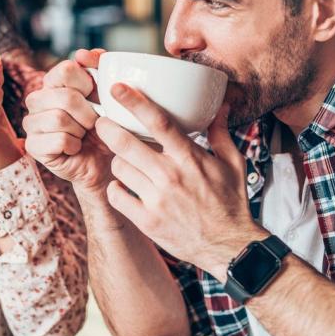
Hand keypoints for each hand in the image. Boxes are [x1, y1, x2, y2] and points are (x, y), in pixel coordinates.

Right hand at [23, 49, 112, 193]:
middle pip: (65, 96)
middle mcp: (37, 99)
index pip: (66, 69)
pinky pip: (58, 140)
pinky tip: (76, 148)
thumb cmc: (106, 128)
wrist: (104, 163)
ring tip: (84, 135)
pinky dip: (74, 145)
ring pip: (59, 119)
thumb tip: (84, 53)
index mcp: (53, 82)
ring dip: (81, 130)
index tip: (96, 97)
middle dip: (88, 113)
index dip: (88, 84)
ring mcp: (31, 123)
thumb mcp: (108, 95)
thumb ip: (99, 68)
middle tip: (94, 123)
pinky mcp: (33, 146)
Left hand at [95, 83, 268, 279]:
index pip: (158, 123)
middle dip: (108, 128)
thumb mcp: (233, 164)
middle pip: (127, 144)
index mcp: (190, 158)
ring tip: (123, 160)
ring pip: (119, 168)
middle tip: (101, 122)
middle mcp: (170, 176)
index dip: (134, 102)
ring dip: (117, 160)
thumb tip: (220, 106)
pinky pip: (116, 196)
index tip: (117, 89)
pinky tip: (123, 186)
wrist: (230, 246)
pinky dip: (115, 189)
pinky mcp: (147, 221)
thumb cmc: (231, 203)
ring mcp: (157, 200)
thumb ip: (220, 133)